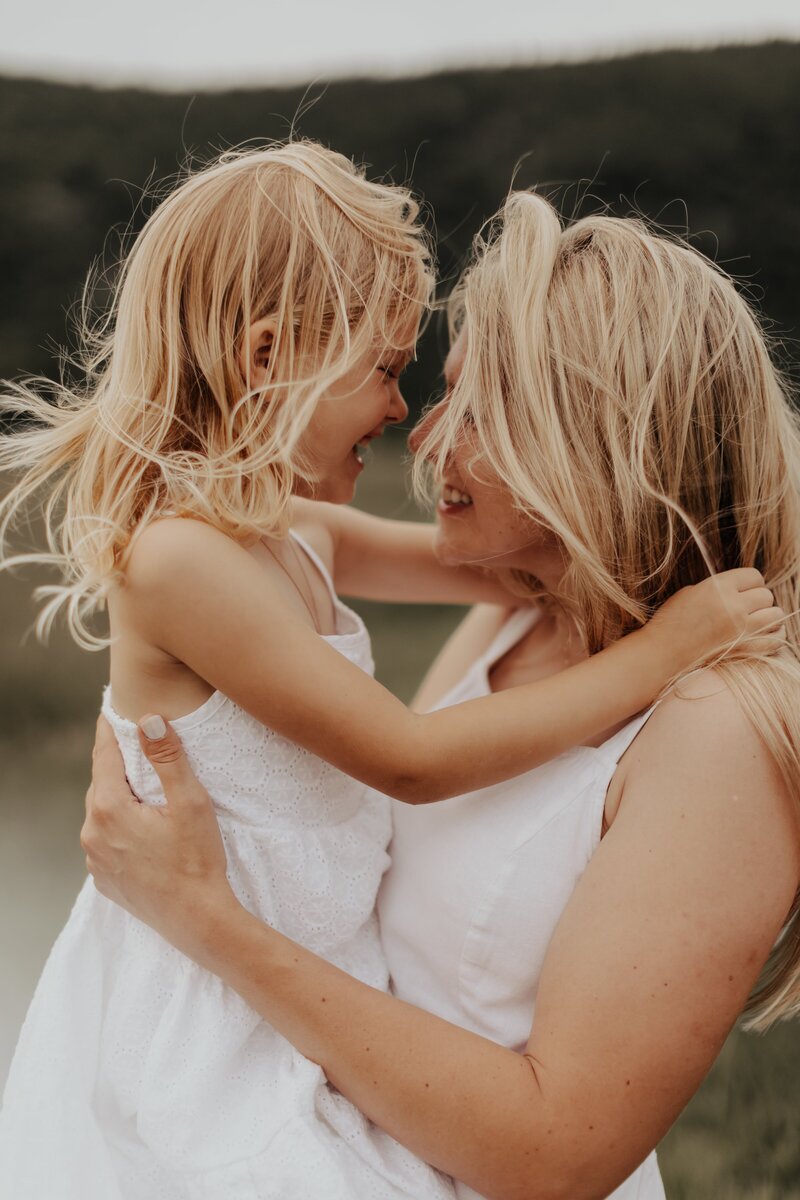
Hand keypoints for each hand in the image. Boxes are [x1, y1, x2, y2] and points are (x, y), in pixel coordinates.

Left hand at [81, 715, 237, 958]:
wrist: (197, 920)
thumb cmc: (197, 861)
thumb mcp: (190, 802)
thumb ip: (167, 758)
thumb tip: (148, 720)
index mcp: (109, 809)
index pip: (104, 755)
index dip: (110, 730)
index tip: (112, 711)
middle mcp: (92, 833)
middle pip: (102, 784)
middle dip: (118, 765)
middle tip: (138, 748)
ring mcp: (95, 859)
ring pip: (102, 813)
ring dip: (119, 798)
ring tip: (145, 791)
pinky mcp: (104, 878)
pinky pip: (105, 840)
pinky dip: (119, 827)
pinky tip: (143, 829)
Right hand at [648, 567, 784, 672]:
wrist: (662, 653)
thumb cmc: (671, 622)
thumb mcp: (690, 593)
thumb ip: (718, 588)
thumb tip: (740, 589)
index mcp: (718, 587)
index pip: (754, 576)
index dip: (751, 583)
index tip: (746, 591)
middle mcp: (733, 605)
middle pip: (766, 595)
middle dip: (758, 601)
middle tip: (747, 609)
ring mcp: (742, 629)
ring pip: (776, 615)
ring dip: (769, 617)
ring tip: (757, 622)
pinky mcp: (746, 649)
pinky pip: (776, 638)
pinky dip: (773, 636)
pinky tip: (763, 636)